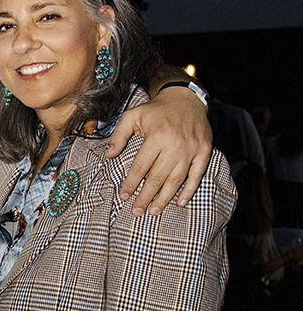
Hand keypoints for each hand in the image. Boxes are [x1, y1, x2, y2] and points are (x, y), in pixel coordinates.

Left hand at [106, 87, 211, 215]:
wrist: (186, 98)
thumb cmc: (156, 110)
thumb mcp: (133, 115)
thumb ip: (119, 135)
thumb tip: (108, 155)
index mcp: (156, 136)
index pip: (140, 167)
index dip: (130, 184)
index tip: (123, 196)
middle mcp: (175, 145)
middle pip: (157, 178)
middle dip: (145, 197)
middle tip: (137, 212)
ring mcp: (191, 150)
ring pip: (176, 180)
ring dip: (164, 198)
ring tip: (154, 211)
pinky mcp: (203, 151)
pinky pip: (196, 175)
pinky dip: (189, 190)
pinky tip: (180, 202)